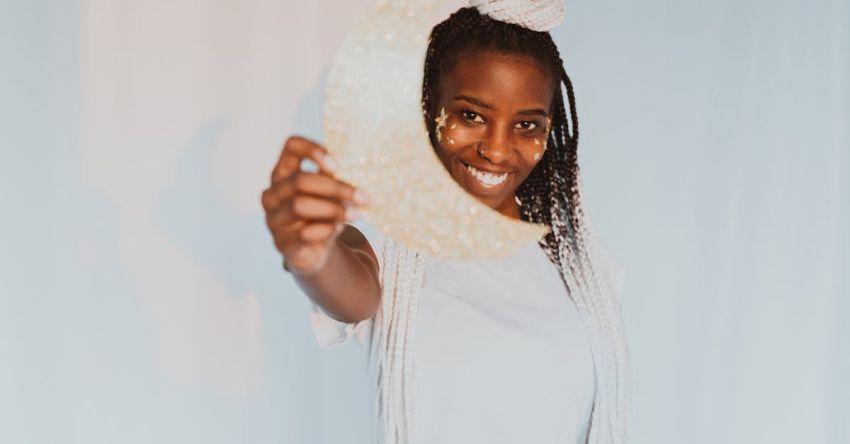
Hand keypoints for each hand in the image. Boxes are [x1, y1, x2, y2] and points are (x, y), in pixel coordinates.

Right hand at [261, 136, 369, 274]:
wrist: (313, 250)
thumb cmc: (322, 213)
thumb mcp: (329, 194)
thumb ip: (335, 180)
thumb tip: (356, 170)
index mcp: (283, 173)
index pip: (291, 147)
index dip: (313, 150)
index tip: (337, 166)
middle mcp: (272, 194)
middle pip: (300, 181)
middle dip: (335, 188)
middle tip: (363, 197)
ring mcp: (273, 220)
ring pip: (299, 206)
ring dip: (333, 210)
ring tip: (355, 214)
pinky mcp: (281, 244)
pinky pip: (303, 233)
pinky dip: (325, 230)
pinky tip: (337, 228)